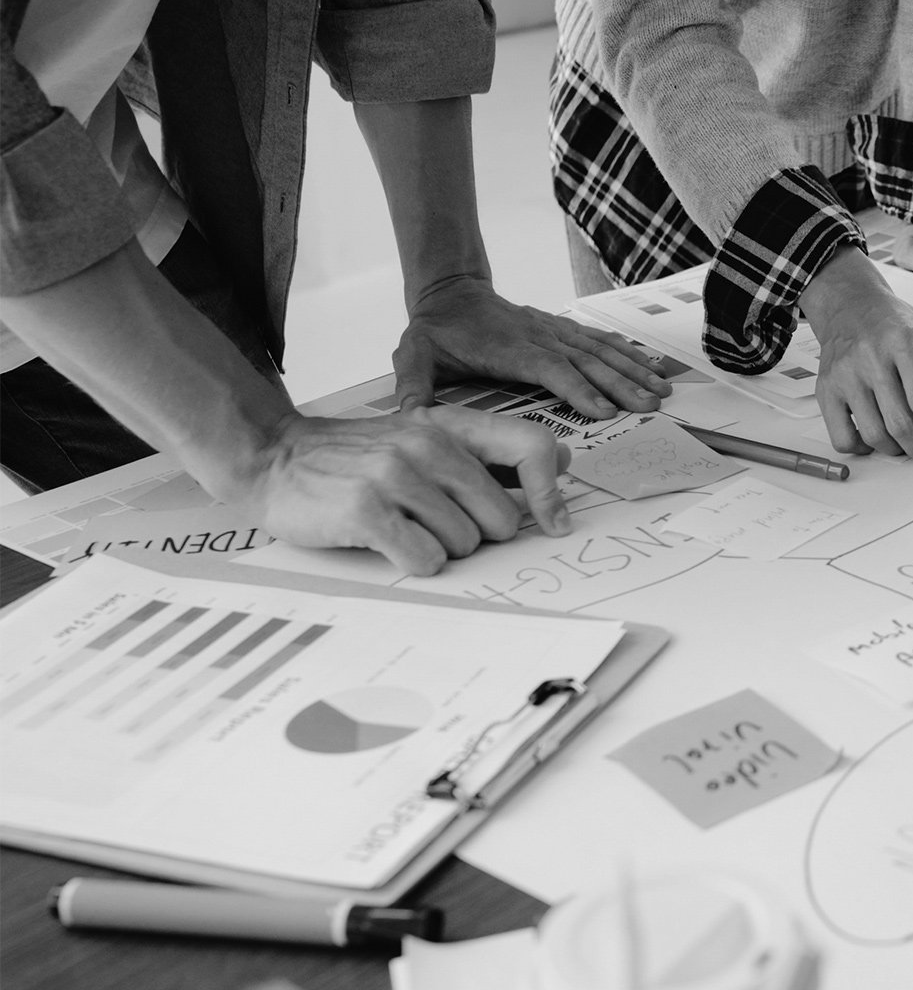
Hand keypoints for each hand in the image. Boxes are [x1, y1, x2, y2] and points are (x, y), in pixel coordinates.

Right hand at [241, 405, 570, 575]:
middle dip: (478, 534)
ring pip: (465, 544)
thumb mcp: (424, 439)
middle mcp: (426, 445)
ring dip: (440, 549)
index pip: (532, 447)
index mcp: (450, 427)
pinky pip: (426, 559)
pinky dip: (413, 562)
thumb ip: (489, 453)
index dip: (552, 495)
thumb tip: (561, 461)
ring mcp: (394, 476)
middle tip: (436, 523)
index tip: (555, 525)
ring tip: (403, 527)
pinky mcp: (366, 511)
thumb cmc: (357, 459)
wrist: (272, 458)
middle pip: (501, 519)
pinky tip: (388, 543)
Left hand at [393, 276, 669, 418]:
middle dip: (621, 383)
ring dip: (632, 370)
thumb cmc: (435, 330)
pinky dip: (625, 352)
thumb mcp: (414, 355)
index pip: (550, 368)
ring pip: (599, 350)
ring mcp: (552, 330)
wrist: (450, 291)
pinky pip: (598, 340)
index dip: (577, 388)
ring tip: (660, 390)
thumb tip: (409, 416)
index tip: (604, 411)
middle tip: (649, 405)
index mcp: (509, 348)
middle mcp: (538, 336)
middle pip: (586, 361)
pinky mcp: (560, 329)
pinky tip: (647, 363)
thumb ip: (414, 385)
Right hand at [802, 247, 912, 457]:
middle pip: (899, 423)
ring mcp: (844, 375)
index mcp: (903, 342)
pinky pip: (842, 438)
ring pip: (874, 435)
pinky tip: (873, 438)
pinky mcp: (826, 390)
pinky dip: (862, 450)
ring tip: (904, 441)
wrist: (850, 306)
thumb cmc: (894, 326)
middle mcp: (871, 358)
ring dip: (896, 450)